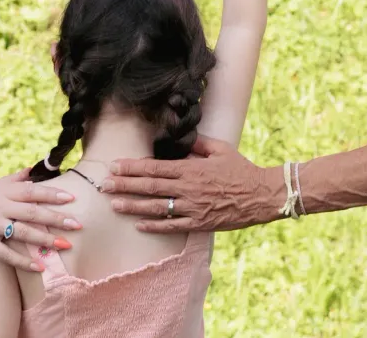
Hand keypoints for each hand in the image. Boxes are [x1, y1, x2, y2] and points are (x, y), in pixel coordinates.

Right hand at [0, 169, 80, 271]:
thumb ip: (9, 180)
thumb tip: (29, 170)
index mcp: (0, 191)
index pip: (31, 191)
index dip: (52, 194)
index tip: (71, 197)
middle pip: (32, 211)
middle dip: (56, 218)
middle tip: (78, 224)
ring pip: (23, 232)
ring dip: (45, 240)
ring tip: (65, 246)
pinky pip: (6, 253)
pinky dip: (23, 261)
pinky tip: (39, 267)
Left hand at [101, 136, 283, 232]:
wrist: (261, 195)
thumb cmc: (241, 170)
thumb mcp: (220, 149)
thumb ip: (198, 144)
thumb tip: (181, 139)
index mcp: (190, 169)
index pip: (154, 168)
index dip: (132, 167)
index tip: (114, 166)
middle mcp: (187, 188)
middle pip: (149, 187)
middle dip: (125, 185)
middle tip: (104, 185)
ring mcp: (192, 208)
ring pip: (156, 207)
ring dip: (133, 206)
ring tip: (114, 204)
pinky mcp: (199, 223)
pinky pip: (172, 226)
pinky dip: (154, 225)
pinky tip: (138, 224)